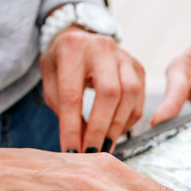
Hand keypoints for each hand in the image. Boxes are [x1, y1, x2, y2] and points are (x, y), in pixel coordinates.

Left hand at [40, 26, 145, 153]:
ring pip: (130, 94)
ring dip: (117, 126)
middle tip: (92, 151)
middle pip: (109, 93)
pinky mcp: (138, 68)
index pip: (72, 95)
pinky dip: (128, 121)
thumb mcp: (51, 82)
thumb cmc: (62, 64)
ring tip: (104, 145)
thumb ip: (63, 110)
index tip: (71, 152)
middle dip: (100, 128)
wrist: (80, 38)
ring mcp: (124, 56)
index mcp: (72, 48)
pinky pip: (139, 100)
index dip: (72, 128)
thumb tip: (81, 143)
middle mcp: (102, 47)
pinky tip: (115, 131)